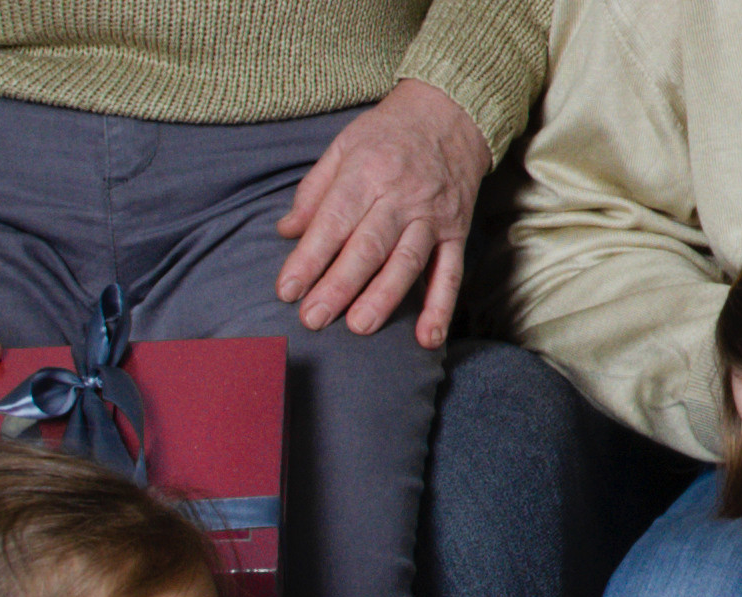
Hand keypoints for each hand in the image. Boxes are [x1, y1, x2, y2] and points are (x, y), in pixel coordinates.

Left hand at [275, 78, 491, 346]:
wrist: (452, 113)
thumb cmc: (388, 134)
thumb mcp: (343, 147)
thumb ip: (314, 192)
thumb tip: (285, 232)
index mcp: (366, 172)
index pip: (333, 222)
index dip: (309, 258)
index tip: (287, 290)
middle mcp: (400, 197)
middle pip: (368, 248)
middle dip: (339, 286)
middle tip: (313, 319)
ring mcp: (432, 217)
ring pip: (407, 263)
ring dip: (384, 298)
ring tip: (359, 327)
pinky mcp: (456, 233)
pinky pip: (450, 274)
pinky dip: (441, 308)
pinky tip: (427, 339)